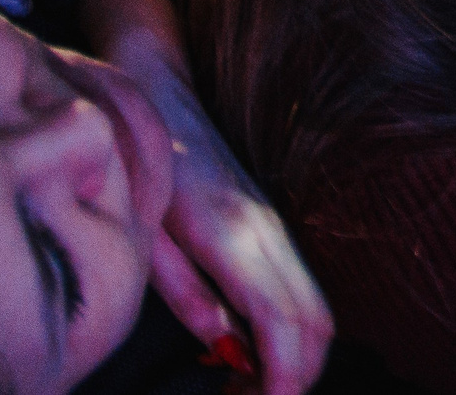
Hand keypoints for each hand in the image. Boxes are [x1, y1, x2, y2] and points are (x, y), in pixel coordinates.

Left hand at [133, 67, 334, 394]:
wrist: (157, 90)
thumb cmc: (138, 161)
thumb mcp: (142, 229)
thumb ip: (182, 288)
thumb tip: (220, 339)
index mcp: (228, 235)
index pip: (279, 320)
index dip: (281, 376)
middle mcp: (264, 231)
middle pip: (316, 320)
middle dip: (298, 377)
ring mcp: (273, 226)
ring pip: (317, 307)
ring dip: (298, 358)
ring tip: (251, 389)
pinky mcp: (270, 226)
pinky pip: (301, 289)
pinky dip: (292, 333)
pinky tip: (251, 351)